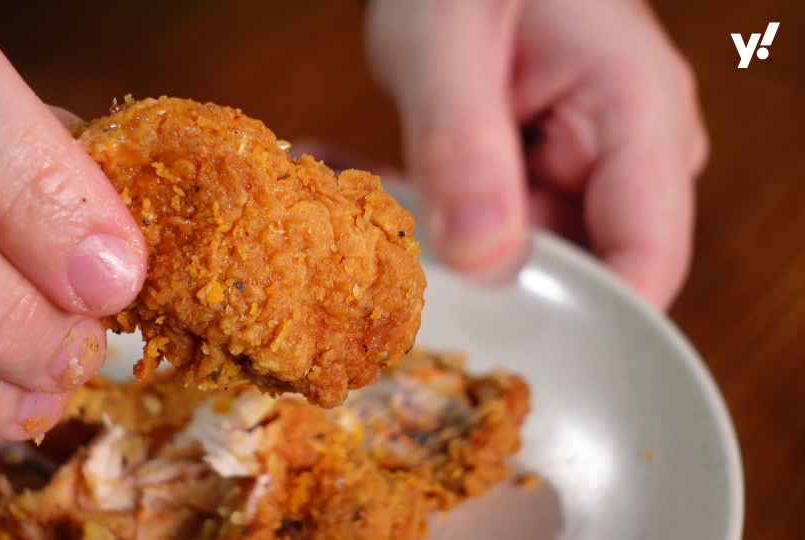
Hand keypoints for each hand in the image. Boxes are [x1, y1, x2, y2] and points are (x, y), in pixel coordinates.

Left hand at [366, 0, 707, 308]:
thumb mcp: (446, 41)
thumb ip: (462, 141)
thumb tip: (482, 256)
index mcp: (640, 112)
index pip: (645, 261)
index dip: (575, 320)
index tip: (486, 342)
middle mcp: (627, 157)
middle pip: (577, 277)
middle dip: (479, 284)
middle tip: (385, 256)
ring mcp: (584, 175)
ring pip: (519, 265)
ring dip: (437, 247)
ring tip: (365, 201)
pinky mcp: (540, 185)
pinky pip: (490, 237)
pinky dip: (426, 220)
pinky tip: (365, 185)